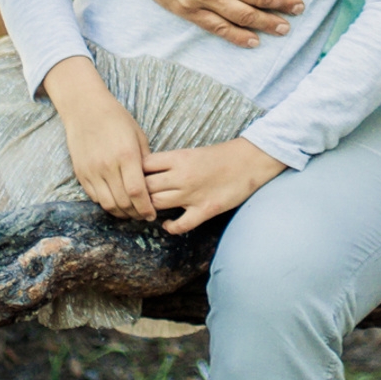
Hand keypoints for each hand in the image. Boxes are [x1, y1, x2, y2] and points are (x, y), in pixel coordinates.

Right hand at [59, 91, 156, 221]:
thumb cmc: (117, 119)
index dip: (146, 208)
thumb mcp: (138, 135)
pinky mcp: (81, 174)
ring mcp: (92, 171)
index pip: (137, 192)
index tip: (152, 215)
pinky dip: (106, 204)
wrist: (85, 109)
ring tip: (130, 212)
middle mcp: (108, 166)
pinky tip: (115, 202)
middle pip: (123, 202)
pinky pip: (94, 197)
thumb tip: (153, 183)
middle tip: (143, 216)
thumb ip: (145, 161)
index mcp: (126, 155)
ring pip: (107, 204)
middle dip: (135, 214)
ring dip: (121, 213)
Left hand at [145, 138, 287, 234]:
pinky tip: (167, 224)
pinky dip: (170, 227)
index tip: (131, 178)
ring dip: (149, 209)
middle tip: (133, 199)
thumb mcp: (191, 152)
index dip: (134, 172)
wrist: (249, 161)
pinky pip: (180, 224)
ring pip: (157, 204)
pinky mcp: (204, 210)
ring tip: (147, 211)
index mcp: (179, 157)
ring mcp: (193, 194)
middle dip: (136, 193)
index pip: (144, 165)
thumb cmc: (220, 156)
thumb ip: (171, 162)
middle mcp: (182, 175)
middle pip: (145, 186)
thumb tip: (147, 172)